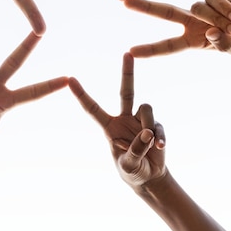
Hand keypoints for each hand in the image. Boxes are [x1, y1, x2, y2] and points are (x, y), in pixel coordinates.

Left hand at [68, 53, 165, 187]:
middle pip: (126, 91)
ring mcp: (141, 120)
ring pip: (146, 108)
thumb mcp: (128, 165)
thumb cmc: (131, 171)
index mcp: (109, 127)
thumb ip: (135, 150)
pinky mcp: (156, 126)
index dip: (82, 95)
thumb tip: (148, 133)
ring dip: (147, 126)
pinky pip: (158, 125)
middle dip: (127, 72)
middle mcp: (124, 118)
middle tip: (127, 53)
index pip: (93, 108)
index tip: (70, 79)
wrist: (149, 177)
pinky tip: (160, 148)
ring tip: (148, 145)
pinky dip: (159, 137)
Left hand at [124, 0, 230, 57]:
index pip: (167, 46)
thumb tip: (211, 34)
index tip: (130, 51)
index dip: (150, 49)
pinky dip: (224, 9)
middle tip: (125, 2)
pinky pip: (212, 0)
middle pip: (164, 12)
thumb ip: (224, 46)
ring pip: (197, 9)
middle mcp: (193, 22)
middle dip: (145, 6)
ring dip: (217, 20)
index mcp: (193, 40)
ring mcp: (202, 7)